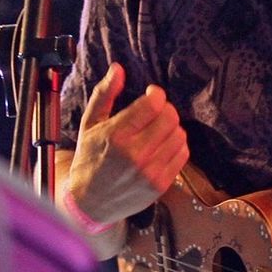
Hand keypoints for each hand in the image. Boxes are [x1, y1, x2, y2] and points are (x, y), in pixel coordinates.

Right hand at [63, 63, 186, 226]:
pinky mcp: (160, 185)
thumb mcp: (89, 124)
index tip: (150, 95)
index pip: (154, 104)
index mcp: (117, 135)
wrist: (88, 202)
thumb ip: (104, 94)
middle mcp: (135, 154)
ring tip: (156, 131)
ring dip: (171, 128)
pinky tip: (161, 146)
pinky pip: (182, 155)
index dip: (156, 94)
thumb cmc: (89, 159)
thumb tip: (118, 68)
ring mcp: (150, 171)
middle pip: (170, 117)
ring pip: (179, 135)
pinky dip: (176, 146)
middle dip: (165, 110)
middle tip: (154, 113)